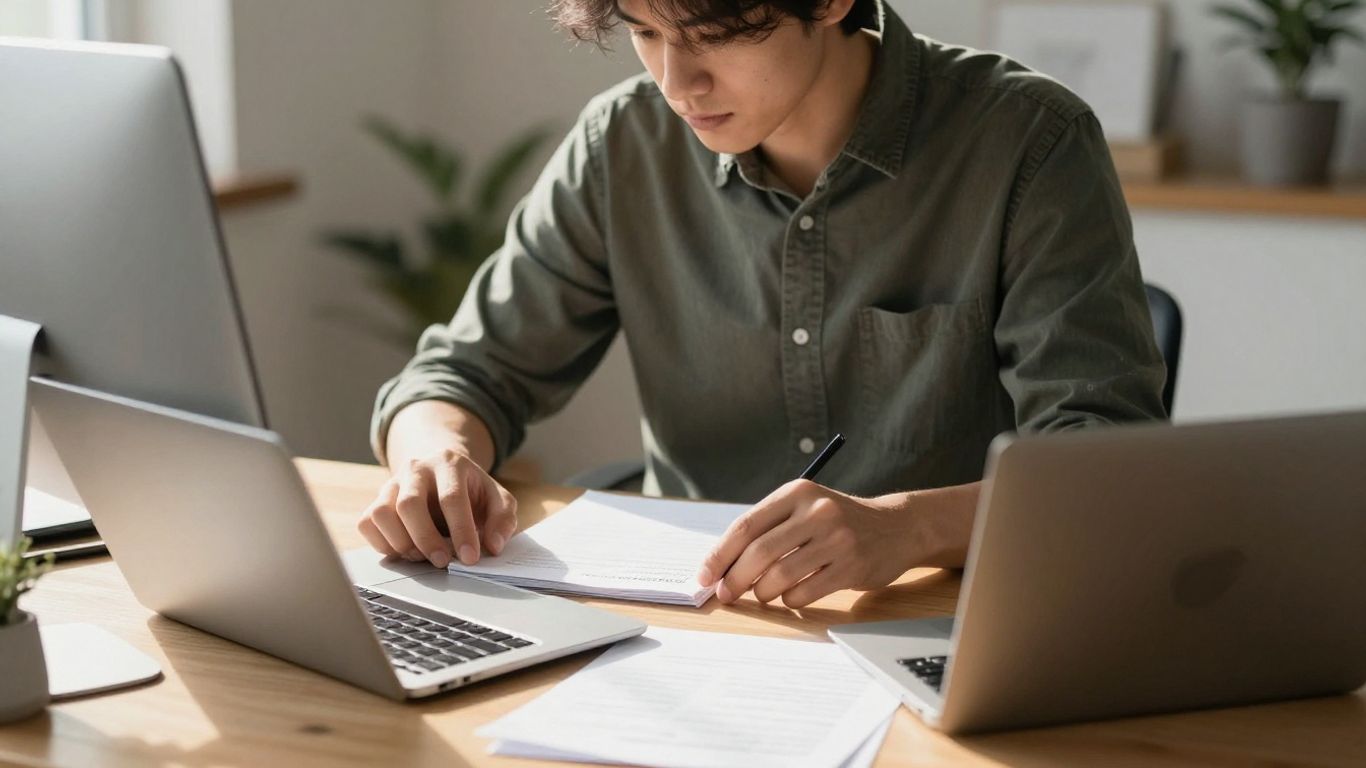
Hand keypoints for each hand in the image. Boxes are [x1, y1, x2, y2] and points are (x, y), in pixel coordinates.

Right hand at [356, 448, 517, 568]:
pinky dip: (382, 544)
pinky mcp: (376, 499)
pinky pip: (367, 523)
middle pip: (409, 504)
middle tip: (443, 562)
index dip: (461, 531)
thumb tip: (494, 546)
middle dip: (427, 539)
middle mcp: (416, 469)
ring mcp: (392, 483)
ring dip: (401, 543)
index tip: (469, 558)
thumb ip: (503, 519)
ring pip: (382, 513)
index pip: (451, 498)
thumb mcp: (497, 498)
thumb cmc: (471, 490)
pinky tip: (404, 551)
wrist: (442, 471)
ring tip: (422, 556)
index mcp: (449, 463)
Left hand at [697, 480, 923, 608]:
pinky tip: (791, 595)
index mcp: (797, 492)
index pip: (746, 525)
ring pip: (780, 575)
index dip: (720, 555)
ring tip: (763, 593)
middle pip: (759, 552)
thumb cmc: (837, 522)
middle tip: (726, 594)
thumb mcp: (805, 509)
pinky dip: (790, 599)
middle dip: (735, 579)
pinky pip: (805, 591)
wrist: (896, 527)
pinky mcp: (852, 565)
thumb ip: (768, 530)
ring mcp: (837, 538)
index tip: (705, 576)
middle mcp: (817, 511)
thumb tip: (721, 566)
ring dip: (763, 592)